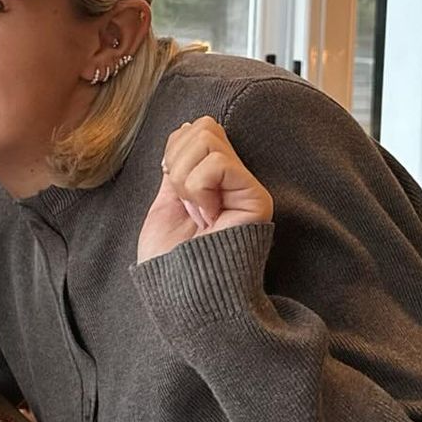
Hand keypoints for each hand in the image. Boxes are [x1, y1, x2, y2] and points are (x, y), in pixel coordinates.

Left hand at [137, 116, 272, 263]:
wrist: (181, 295)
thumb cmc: (170, 261)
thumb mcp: (165, 203)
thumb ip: (178, 167)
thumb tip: (186, 127)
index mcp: (213, 179)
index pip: (196, 129)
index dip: (173, 151)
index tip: (172, 187)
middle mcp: (235, 180)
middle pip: (203, 126)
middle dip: (177, 161)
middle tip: (185, 203)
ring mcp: (247, 187)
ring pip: (207, 138)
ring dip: (185, 179)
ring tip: (196, 213)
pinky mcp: (256, 198)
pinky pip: (217, 162)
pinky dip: (197, 188)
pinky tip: (207, 218)